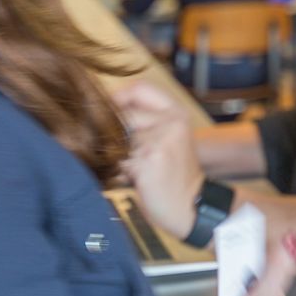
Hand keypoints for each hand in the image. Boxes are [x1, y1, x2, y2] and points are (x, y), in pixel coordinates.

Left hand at [112, 81, 202, 241]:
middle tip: (122, 152)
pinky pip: (117, 161)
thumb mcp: (169, 140)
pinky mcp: (147, 161)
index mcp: (176, 114)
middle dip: (114, 135)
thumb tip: (102, 110)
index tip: (109, 113)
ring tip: (132, 170)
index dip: (118, 97)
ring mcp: (159, 141)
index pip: (140, 88)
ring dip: (116, 156)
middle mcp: (171, 123)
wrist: (193, 207)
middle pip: (123, 116)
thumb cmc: (175, 176)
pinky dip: (118, 172)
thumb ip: (146, 122)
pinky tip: (132, 180)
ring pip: (117, 140)